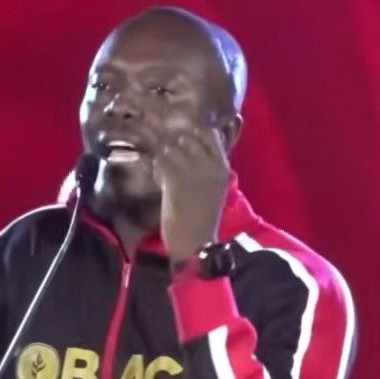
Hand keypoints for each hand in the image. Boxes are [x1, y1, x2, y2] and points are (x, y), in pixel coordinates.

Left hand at [153, 126, 230, 263]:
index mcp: (222, 168)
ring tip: (164, 172)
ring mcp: (193, 172)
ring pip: (171, 148)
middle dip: (173, 143)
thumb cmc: (202, 220)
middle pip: (187, 136)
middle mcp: (210, 166)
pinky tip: (160, 180)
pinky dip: (157, 169)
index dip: (190, 133)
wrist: (196, 245)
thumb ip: (204, 168)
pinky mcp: (175, 181)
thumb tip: (185, 146)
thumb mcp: (211, 190)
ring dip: (163, 157)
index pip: (208, 134)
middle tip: (166, 154)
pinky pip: (161, 162)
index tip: (180, 140)